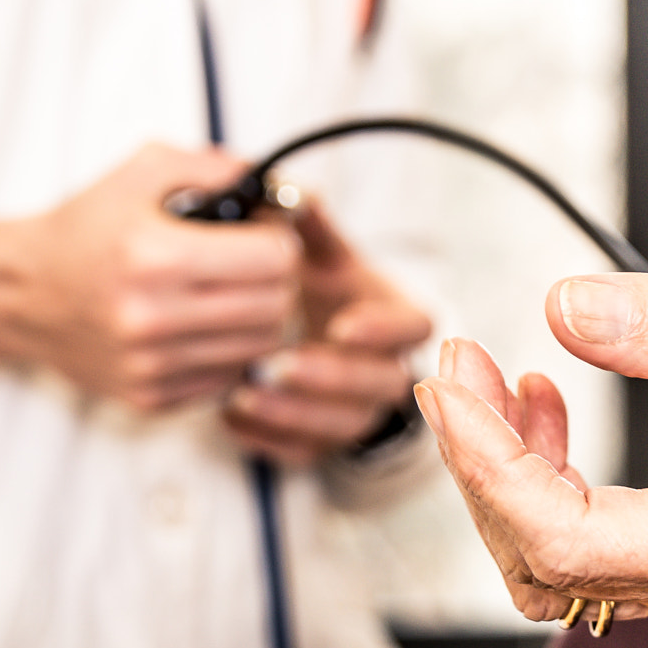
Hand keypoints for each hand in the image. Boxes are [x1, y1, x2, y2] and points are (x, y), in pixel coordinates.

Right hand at [0, 143, 298, 408]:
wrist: (21, 292)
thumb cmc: (86, 228)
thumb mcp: (144, 172)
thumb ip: (218, 168)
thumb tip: (284, 186)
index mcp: (155, 256)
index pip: (273, 259)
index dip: (278, 241)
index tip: (262, 236)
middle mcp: (151, 317)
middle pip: (275, 307)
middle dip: (277, 281)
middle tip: (253, 266)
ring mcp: (150, 365)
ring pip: (260, 349)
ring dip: (259, 319)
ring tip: (230, 294)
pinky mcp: (148, 397)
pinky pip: (228, 379)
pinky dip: (229, 352)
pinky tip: (204, 326)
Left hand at [221, 199, 431, 467]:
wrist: (305, 333)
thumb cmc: (315, 288)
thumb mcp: (316, 253)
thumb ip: (308, 227)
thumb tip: (294, 194)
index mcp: (393, 317)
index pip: (417, 328)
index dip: (387, 331)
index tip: (342, 323)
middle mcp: (384, 368)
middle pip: (385, 385)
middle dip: (332, 377)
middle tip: (278, 362)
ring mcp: (357, 410)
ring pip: (345, 427)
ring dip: (296, 413)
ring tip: (244, 390)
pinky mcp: (322, 441)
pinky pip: (305, 453)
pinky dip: (269, 438)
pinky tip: (231, 414)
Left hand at [414, 275, 647, 621]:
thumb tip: (561, 310)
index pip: (570, 537)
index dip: (490, 464)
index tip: (457, 380)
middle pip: (544, 562)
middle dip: (479, 466)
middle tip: (453, 365)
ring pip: (557, 568)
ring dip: (506, 479)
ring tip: (496, 381)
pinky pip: (593, 548)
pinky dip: (546, 483)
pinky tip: (548, 403)